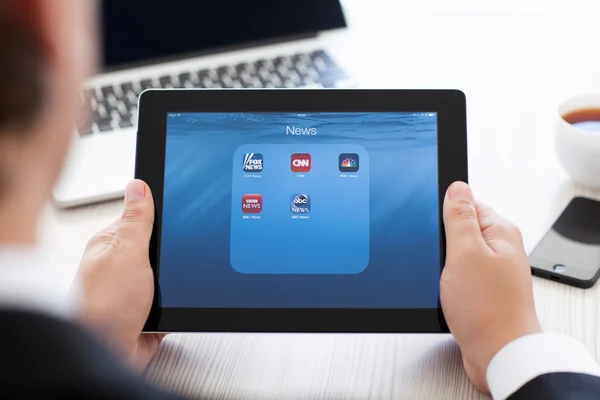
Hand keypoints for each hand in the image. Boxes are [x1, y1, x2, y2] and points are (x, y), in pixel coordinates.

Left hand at [76, 179, 164, 370]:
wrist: (107, 354)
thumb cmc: (103, 306)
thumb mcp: (126, 252)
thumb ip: (137, 220)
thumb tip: (139, 185)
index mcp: (111, 244)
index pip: (141, 217)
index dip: (163, 214)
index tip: (182, 213)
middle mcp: (121, 265)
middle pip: (159, 246)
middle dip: (172, 253)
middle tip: (175, 258)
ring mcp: (135, 289)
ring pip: (168, 274)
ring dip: (176, 281)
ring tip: (173, 285)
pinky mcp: (148, 310)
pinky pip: (172, 299)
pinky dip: (178, 302)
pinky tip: (176, 303)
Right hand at [440, 182, 540, 392]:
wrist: (498, 354)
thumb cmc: (487, 308)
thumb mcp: (465, 252)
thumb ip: (460, 217)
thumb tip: (456, 187)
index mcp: (500, 231)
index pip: (467, 204)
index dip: (444, 215)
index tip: (433, 230)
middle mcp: (499, 250)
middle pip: (459, 231)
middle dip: (441, 244)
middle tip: (439, 260)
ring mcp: (492, 272)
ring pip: (455, 257)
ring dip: (442, 267)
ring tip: (444, 282)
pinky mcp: (482, 292)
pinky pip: (458, 277)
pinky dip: (447, 283)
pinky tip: (446, 294)